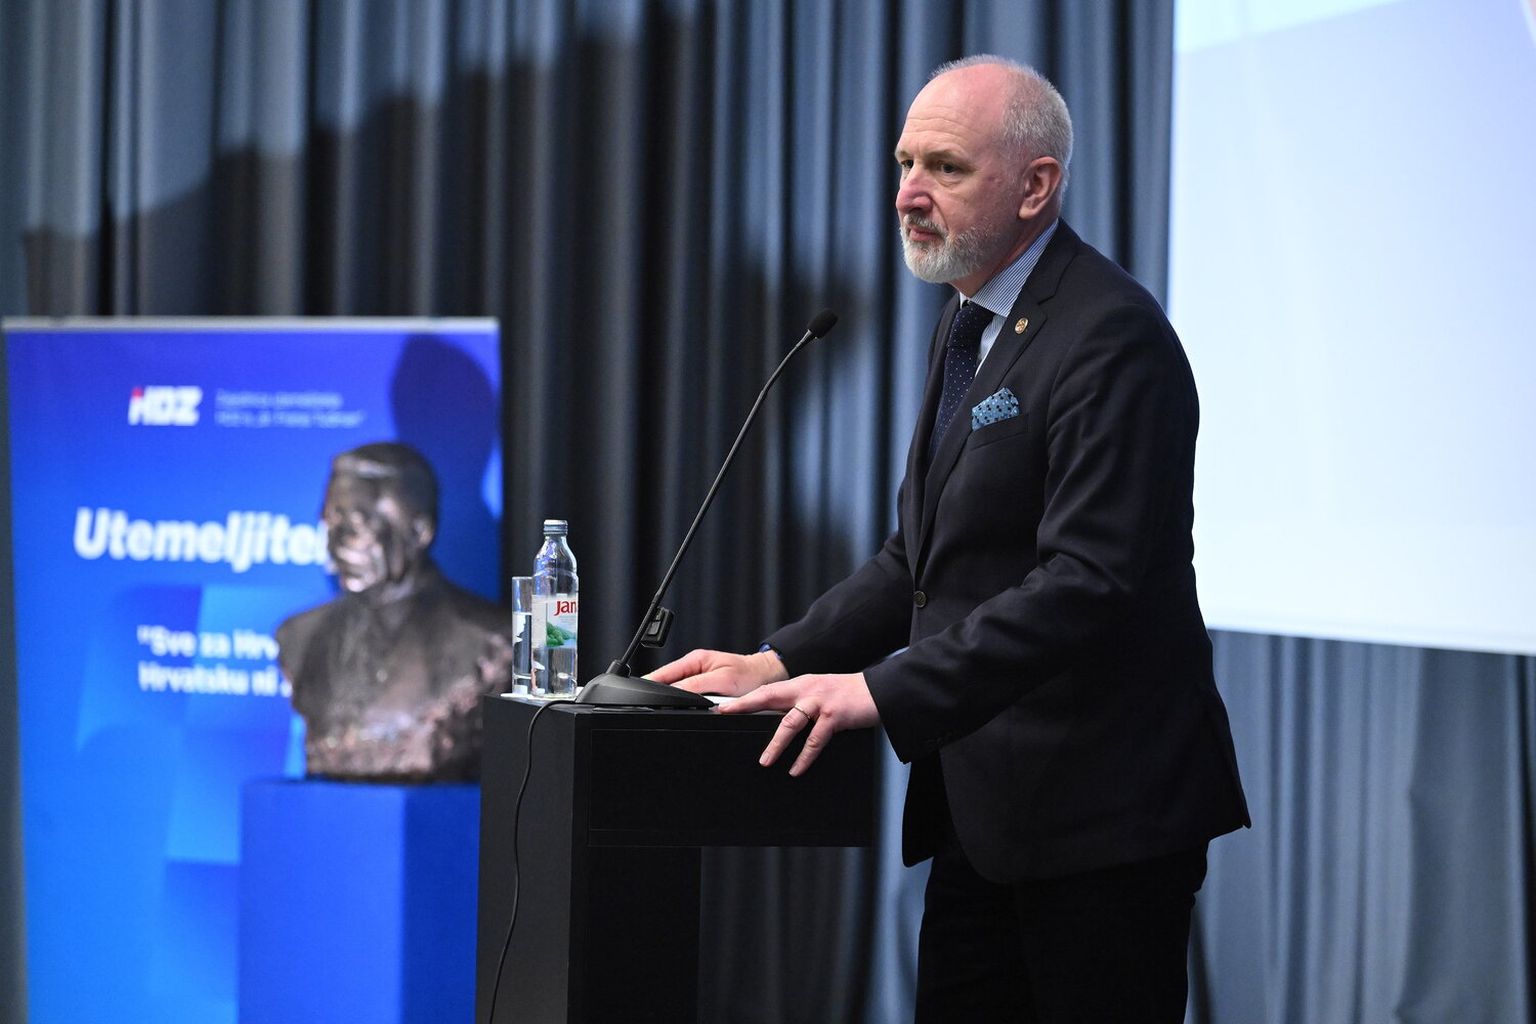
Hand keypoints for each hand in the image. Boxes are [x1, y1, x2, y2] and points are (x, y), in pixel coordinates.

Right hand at [646, 648, 787, 696]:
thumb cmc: (749, 676)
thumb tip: (675, 693)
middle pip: (667, 682)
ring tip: (666, 707)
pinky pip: (688, 694)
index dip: (650, 683)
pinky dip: (684, 701)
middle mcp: (694, 666)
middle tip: (651, 705)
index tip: (639, 694)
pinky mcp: (704, 686)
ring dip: (672, 699)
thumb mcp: (722, 681)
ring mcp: (698, 676)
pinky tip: (684, 707)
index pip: (664, 673)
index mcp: (695, 660)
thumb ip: (696, 686)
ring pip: (676, 690)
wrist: (766, 677)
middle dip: (659, 693)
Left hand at [719, 673, 879, 775]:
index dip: (745, 698)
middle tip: (727, 715)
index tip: (724, 706)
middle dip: (747, 705)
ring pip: (790, 722)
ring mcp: (820, 702)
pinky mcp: (835, 716)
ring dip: (776, 744)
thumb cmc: (848, 695)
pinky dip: (804, 757)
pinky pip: (815, 740)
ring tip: (765, 761)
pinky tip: (796, 769)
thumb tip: (781, 724)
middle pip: (770, 697)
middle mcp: (807, 690)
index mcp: (801, 685)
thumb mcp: (820, 692)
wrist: (878, 690)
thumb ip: (801, 703)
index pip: (767, 690)